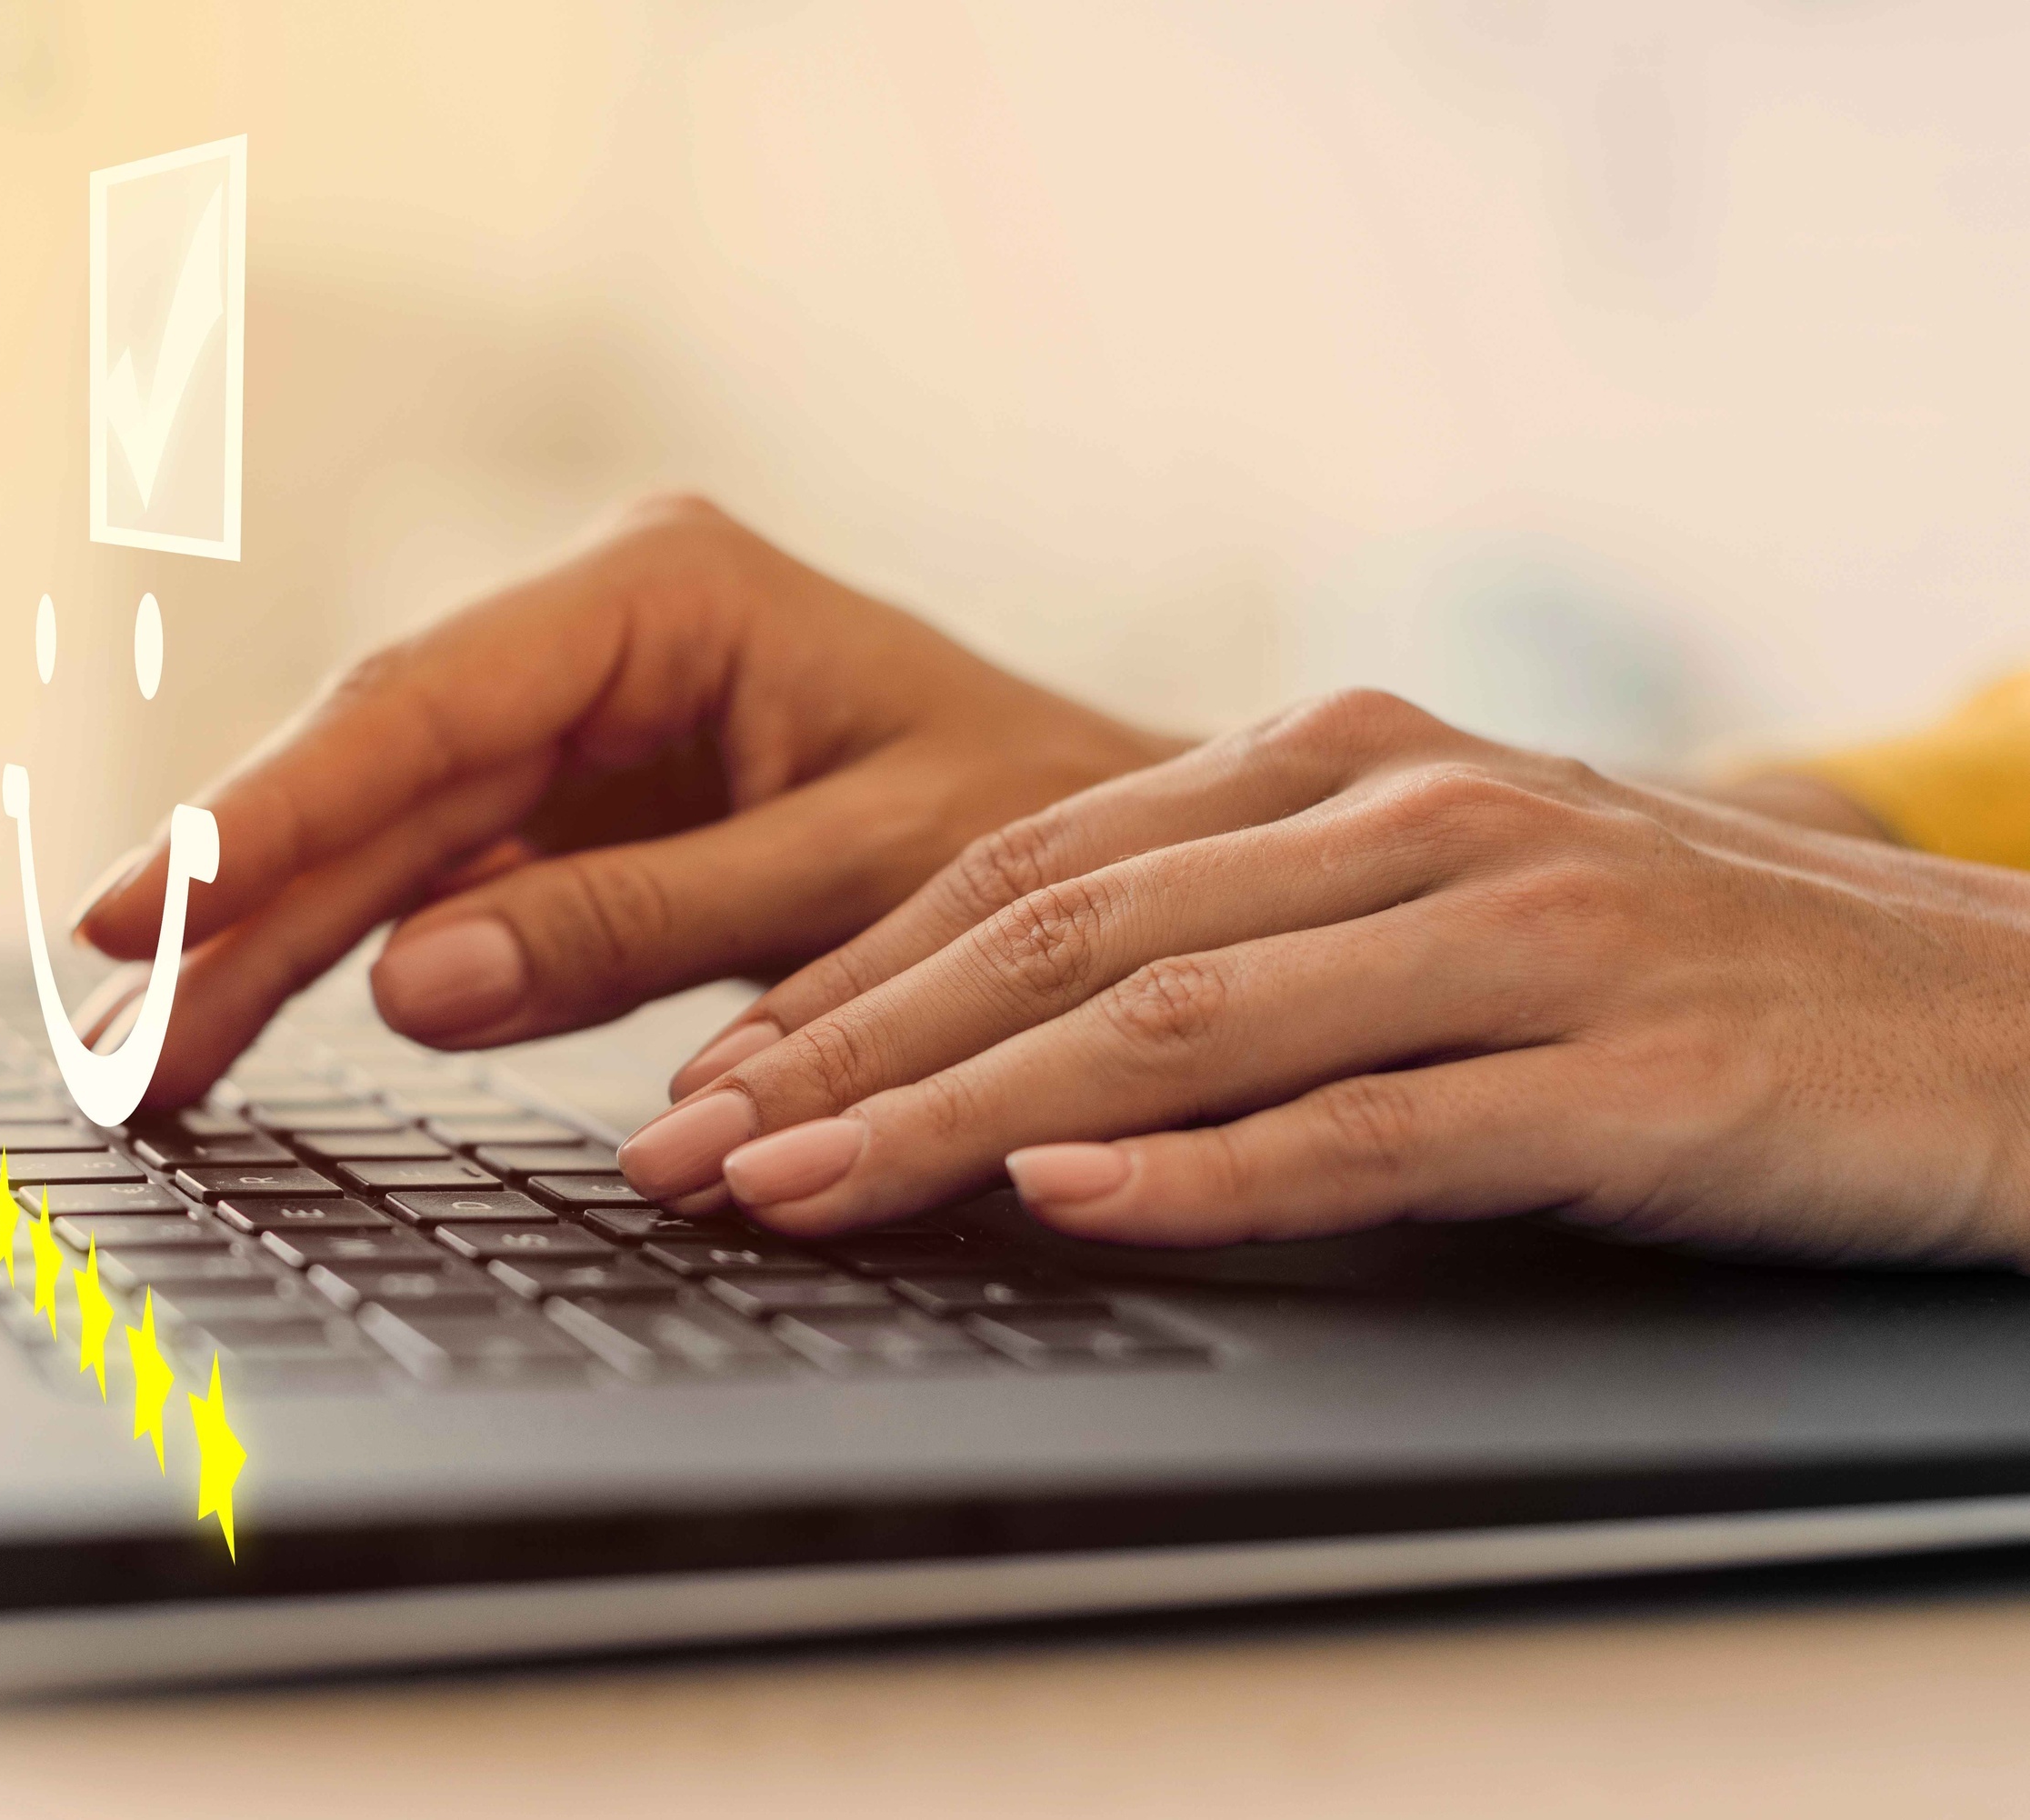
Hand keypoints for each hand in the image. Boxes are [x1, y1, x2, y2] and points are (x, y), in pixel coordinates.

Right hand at [71, 496, 1176, 1106]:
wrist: (1143, 853)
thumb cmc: (1051, 827)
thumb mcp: (859, 873)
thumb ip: (640, 922)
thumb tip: (414, 980)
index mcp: (668, 592)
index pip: (423, 707)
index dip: (266, 817)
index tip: (131, 913)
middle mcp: (603, 638)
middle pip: (375, 778)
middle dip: (235, 909)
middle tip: (114, 1041)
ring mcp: (587, 725)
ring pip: (386, 838)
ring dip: (264, 949)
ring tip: (148, 1065)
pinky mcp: (589, 811)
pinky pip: (443, 887)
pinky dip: (351, 963)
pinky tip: (246, 1027)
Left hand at [617, 689, 2029, 1267]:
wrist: (1999, 1013)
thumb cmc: (1677, 970)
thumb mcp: (1435, 900)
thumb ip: (1243, 934)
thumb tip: (1007, 1054)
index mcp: (1338, 761)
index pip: (1029, 864)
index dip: (850, 976)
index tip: (712, 1073)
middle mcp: (1405, 814)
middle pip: (1063, 934)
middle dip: (850, 1050)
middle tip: (693, 1148)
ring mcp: (1517, 931)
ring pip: (1180, 1022)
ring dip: (963, 1114)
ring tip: (808, 1188)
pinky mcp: (1622, 1066)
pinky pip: (1375, 1121)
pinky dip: (1211, 1170)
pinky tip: (1075, 1202)